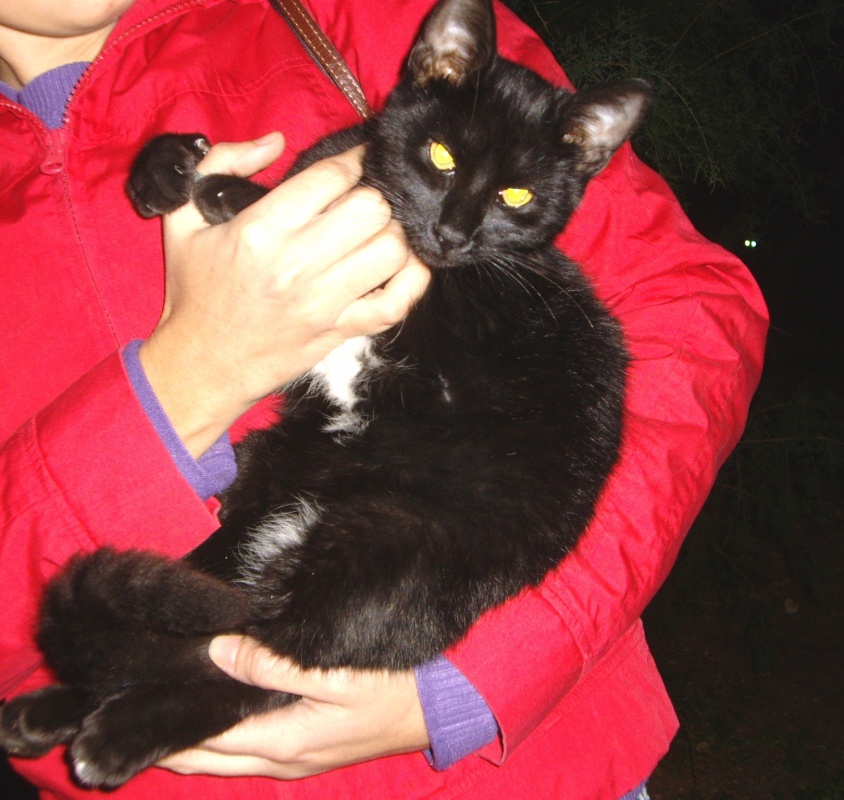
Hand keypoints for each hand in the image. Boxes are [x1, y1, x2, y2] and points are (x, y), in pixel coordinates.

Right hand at [140, 133, 429, 456]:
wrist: (202, 363)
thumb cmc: (195, 290)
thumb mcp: (183, 217)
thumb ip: (221, 163)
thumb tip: (275, 141)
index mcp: (260, 230)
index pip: (330, 177)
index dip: (353, 158)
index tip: (359, 157)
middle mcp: (297, 265)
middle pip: (371, 208)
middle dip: (375, 193)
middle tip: (367, 196)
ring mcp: (324, 302)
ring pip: (392, 249)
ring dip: (395, 231)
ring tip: (382, 228)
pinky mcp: (341, 331)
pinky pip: (397, 302)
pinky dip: (413, 280)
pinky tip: (407, 264)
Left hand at [158, 635, 429, 779]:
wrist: (438, 708)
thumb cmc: (391, 688)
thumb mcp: (336, 675)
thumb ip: (274, 666)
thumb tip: (219, 650)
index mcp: (282, 743)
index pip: (206, 740)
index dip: (169, 721)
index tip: (136, 694)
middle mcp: (280, 760)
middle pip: (207, 757)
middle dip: (169, 737)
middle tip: (134, 702)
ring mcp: (292, 760)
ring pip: (224, 757)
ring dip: (191, 739)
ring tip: (159, 707)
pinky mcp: (304, 749)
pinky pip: (245, 750)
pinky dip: (219, 737)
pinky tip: (211, 712)